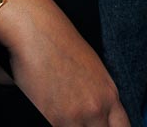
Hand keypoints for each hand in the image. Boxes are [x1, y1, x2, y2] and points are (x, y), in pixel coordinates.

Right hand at [0, 0, 130, 125]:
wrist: (36, 29)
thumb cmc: (60, 42)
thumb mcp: (93, 69)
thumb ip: (100, 98)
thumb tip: (98, 119)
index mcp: (110, 95)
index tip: (100, 125)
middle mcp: (96, 109)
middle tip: (77, 118)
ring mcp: (75, 118)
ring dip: (67, 125)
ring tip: (58, 111)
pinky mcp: (51, 120)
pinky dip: (51, 123)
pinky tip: (46, 109)